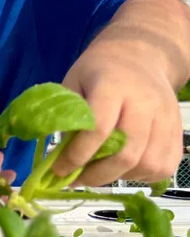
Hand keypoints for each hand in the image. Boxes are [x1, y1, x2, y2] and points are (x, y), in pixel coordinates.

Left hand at [53, 42, 183, 185]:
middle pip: (127, 152)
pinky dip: (141, 176)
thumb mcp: (72, 82)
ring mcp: (166, 119)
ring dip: (119, 177)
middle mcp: (145, 103)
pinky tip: (122, 169)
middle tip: (75, 179)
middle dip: (97, 174)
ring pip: (148, 164)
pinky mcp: (177, 131)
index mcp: (113, 86)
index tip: (59, 169)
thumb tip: (58, 155)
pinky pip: (164, 166)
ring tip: (98, 173)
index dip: (78, 154)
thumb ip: (66, 116)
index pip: (99, 128)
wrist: (140, 57)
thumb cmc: (99, 71)